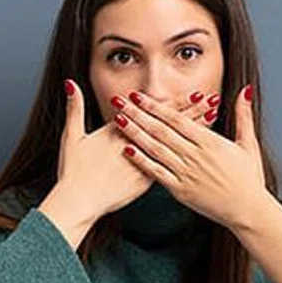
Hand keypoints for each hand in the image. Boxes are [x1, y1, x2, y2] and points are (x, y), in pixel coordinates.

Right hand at [50, 78, 206, 223]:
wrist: (77, 200)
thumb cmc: (73, 172)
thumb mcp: (71, 136)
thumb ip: (74, 108)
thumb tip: (70, 82)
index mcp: (118, 131)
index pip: (151, 113)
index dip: (174, 102)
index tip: (192, 93)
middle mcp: (134, 144)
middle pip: (167, 125)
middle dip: (191, 111)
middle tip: (211, 99)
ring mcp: (142, 163)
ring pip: (172, 145)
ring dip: (193, 132)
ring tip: (211, 121)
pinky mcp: (144, 182)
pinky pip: (169, 168)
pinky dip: (186, 158)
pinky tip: (200, 153)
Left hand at [113, 84, 271, 228]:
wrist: (248, 210)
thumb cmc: (249, 179)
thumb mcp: (248, 144)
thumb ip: (243, 116)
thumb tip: (246, 90)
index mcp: (211, 142)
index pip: (177, 119)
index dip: (156, 106)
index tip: (140, 96)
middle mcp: (196, 156)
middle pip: (161, 130)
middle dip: (138, 114)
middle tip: (120, 101)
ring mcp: (186, 173)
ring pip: (156, 149)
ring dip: (135, 133)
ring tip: (118, 120)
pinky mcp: (181, 191)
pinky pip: (157, 173)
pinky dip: (142, 161)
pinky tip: (127, 150)